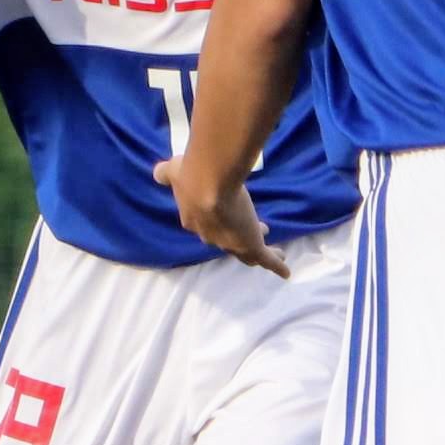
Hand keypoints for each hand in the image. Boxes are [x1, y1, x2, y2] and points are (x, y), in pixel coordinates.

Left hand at [159, 153, 287, 274]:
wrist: (208, 184)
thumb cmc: (191, 174)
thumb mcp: (175, 171)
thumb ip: (167, 173)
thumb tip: (159, 173)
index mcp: (194, 220)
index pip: (207, 225)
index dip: (218, 220)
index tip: (229, 212)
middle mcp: (212, 236)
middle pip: (227, 242)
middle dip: (239, 237)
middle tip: (258, 229)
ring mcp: (232, 243)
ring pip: (246, 253)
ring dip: (257, 251)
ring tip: (273, 250)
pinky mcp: (251, 245)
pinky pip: (266, 260)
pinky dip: (276, 267)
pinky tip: (285, 273)